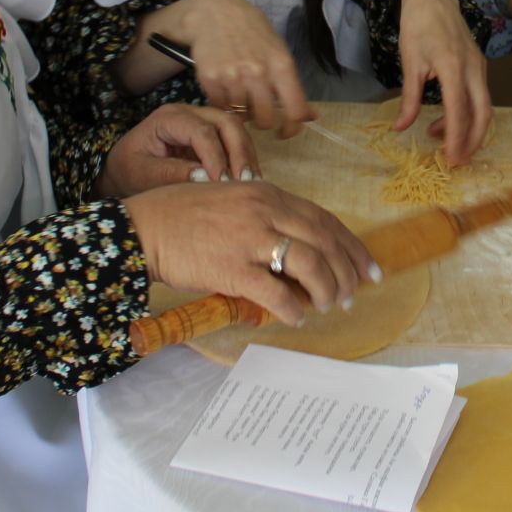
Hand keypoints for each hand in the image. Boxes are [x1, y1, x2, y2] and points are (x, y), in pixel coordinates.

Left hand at [95, 104, 258, 195]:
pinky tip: (247, 181)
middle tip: (246, 182)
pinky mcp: (212, 136)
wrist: (124, 169)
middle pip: (226, 122)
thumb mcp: (142, 174)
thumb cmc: (129, 170)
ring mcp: (204, 121)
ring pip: (236, 129)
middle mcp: (190, 113)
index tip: (222, 183)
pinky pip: (235, 141)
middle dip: (240, 152)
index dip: (215, 156)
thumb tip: (206, 178)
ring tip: (251, 183)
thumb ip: (171, 174)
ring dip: (246, 156)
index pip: (201, 131)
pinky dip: (244, 159)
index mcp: (169, 117)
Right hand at [124, 182, 375, 324]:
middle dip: (347, 271)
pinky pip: (276, 292)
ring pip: (310, 265)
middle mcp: (264, 210)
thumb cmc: (182, 215)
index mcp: (267, 193)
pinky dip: (293, 309)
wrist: (143, 227)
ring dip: (327, 290)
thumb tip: (299, 247)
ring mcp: (249, 238)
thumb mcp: (231, 199)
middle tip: (354, 294)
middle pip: (325, 241)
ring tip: (327, 306)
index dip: (351, 245)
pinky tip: (295, 318)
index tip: (367, 267)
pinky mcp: (232, 268)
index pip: (323, 218)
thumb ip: (266, 215)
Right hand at [141, 0, 312, 137]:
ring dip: (241, 108)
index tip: (285, 132)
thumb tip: (311, 117)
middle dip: (262, 120)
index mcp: (282, 65)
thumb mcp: (279, 54)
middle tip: (258, 110)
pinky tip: (226, 85)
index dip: (292, 128)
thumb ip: (293, 87)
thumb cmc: (254, 35)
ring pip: (241, 114)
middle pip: (265, 119)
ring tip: (240, 88)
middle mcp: (258, 72)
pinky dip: (223, 102)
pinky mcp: (210, 79)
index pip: (295, 110)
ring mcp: (232, 76)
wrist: (217, 14)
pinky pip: (220, 106)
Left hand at [393, 0, 492, 165]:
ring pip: (483, 106)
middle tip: (457, 161)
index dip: (455, 136)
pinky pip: (479, 95)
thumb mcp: (409, 61)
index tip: (450, 158)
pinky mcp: (479, 65)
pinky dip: (467, 113)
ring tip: (441, 140)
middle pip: (483, 113)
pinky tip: (445, 118)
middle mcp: (472, 68)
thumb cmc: (418, 26)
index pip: (458, 109)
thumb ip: (409, 97)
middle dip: (472, 140)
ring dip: (468, 128)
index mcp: (453, 66)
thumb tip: (401, 128)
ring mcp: (479, 66)